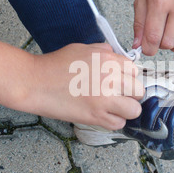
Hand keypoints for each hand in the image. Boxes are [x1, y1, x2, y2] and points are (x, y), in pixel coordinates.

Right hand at [22, 43, 143, 129]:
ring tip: (113, 108)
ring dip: (126, 110)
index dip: (127, 77)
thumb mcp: (82, 48)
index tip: (120, 82)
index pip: (134, 70)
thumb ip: (103, 51)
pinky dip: (113, 122)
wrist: (35, 83)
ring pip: (134, 110)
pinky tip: (102, 115)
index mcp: (107, 59)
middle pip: (138, 90)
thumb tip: (115, 55)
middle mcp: (110, 78)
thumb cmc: (54, 65)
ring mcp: (104, 99)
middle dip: (130, 94)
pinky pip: (118, 124)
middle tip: (118, 95)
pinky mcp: (96, 116)